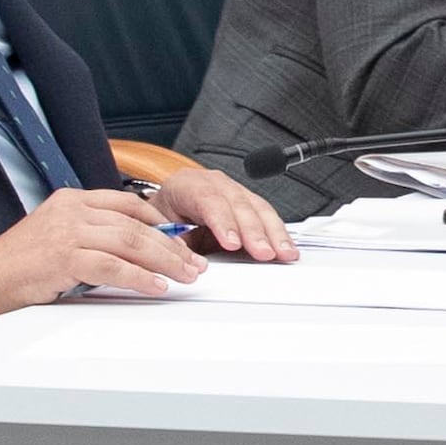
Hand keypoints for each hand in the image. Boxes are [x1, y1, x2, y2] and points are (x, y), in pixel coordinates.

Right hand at [0, 183, 209, 307]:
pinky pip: (113, 267)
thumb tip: (136, 248)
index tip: (181, 240)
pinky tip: (156, 286)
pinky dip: (139, 277)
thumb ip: (94, 233)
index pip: (129, 204)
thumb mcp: (60, 234)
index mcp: (73, 199)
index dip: (161, 223)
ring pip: (131, 243)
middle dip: (171, 246)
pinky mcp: (66, 257)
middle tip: (193, 263)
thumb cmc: (22, 263)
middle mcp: (73, 210)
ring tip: (185, 275)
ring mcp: (69, 232)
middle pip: (136, 225)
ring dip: (164, 262)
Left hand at [145, 163, 293, 263]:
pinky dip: (278, 233)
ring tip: (283, 253)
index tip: (232, 244)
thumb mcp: (160, 232)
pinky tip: (286, 247)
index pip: (208, 200)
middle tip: (263, 253)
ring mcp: (233, 191)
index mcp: (186, 185)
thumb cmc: (162, 220)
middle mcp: (213, 183)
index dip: (223, 222)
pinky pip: (267, 216)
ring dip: (273, 233)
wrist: (167, 212)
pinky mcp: (248, 204)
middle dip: (254, 231)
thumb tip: (188, 260)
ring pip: (258, 208)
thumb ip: (174, 244)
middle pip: (239, 204)